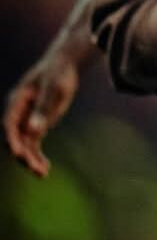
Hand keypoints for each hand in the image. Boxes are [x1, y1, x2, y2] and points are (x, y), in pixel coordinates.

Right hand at [4, 43, 83, 176]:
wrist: (64, 66)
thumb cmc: (59, 74)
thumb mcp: (55, 89)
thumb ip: (43, 109)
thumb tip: (33, 131)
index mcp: (17, 101)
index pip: (9, 125)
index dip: (13, 140)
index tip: (19, 154)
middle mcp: (18, 112)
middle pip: (15, 138)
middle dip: (23, 155)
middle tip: (37, 169)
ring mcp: (27, 119)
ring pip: (24, 143)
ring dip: (31, 159)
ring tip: (43, 174)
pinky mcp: (37, 124)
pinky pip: (33, 143)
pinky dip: (37, 155)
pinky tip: (45, 168)